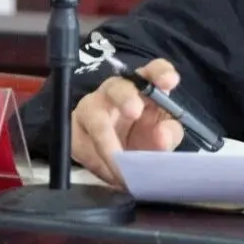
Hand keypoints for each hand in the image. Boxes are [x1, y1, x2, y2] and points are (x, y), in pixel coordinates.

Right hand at [71, 58, 183, 186]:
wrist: (117, 155)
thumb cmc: (145, 134)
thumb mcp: (163, 134)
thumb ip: (169, 133)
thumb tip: (162, 138)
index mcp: (146, 85)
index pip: (155, 70)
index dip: (161, 73)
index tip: (169, 82)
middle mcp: (118, 90)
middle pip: (118, 86)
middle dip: (126, 97)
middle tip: (135, 111)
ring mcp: (93, 107)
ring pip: (93, 115)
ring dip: (107, 141)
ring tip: (122, 167)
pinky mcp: (74, 129)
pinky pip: (80, 143)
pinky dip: (96, 161)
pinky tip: (110, 174)